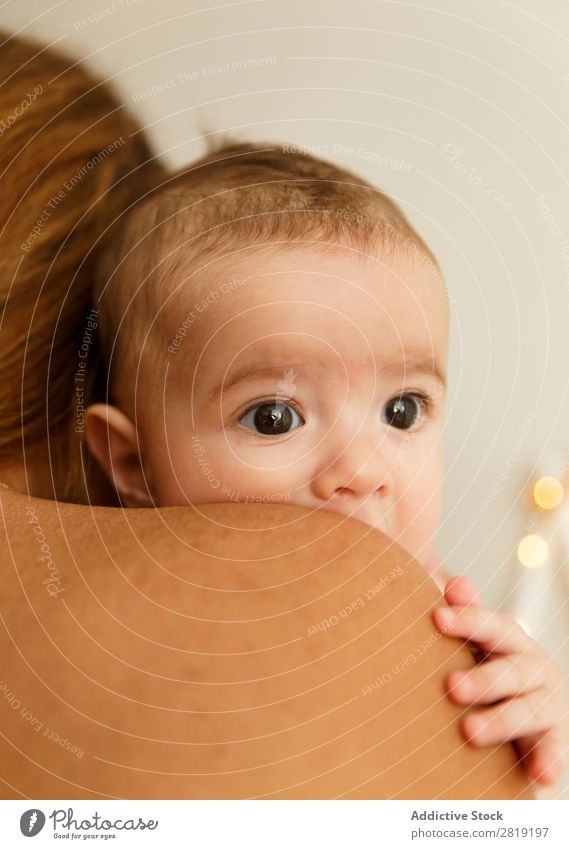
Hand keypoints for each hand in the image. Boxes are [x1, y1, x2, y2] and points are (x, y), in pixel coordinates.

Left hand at [432, 575, 568, 789]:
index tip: (438, 618)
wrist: (536, 716)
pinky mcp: (555, 742)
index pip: (493, 627)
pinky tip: (541, 775)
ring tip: (470, 731)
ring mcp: (548, 706)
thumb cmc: (495, 670)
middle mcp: (534, 670)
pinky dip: (548, 762)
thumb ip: (469, 614)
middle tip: (451, 686)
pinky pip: (554, 752)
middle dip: (482, 678)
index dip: (468, 620)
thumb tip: (452, 581)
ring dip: (500, 720)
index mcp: (512, 643)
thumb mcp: (483, 643)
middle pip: (510, 671)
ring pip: (527, 711)